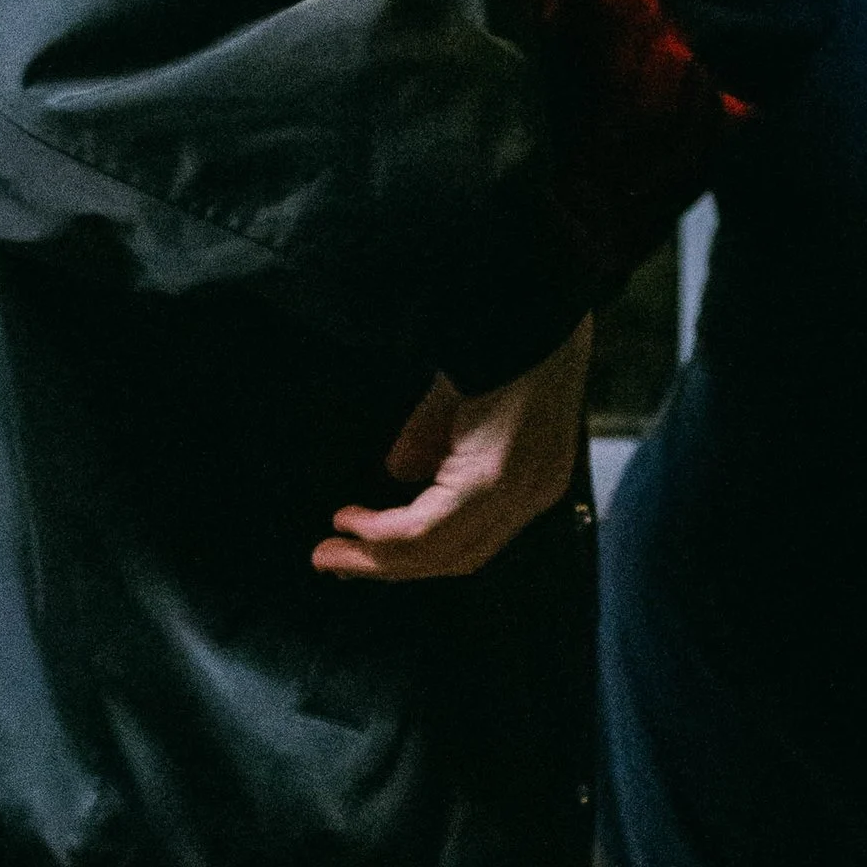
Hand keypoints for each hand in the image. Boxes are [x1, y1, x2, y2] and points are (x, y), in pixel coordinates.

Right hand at [313, 317, 593, 581]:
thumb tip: (396, 473)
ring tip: (332, 552)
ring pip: (437, 551)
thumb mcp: (463, 401)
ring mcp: (517, 489)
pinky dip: (383, 530)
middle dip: (387, 567)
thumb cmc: (506, 339)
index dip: (416, 556)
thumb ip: (433, 442)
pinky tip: (352, 523)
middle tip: (334, 563)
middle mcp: (533, 495)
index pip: (473, 542)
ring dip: (375, 556)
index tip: (366, 556)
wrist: (533, 299)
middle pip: (454, 558)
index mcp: (535, 478)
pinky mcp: (493, 476)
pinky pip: (429, 525)